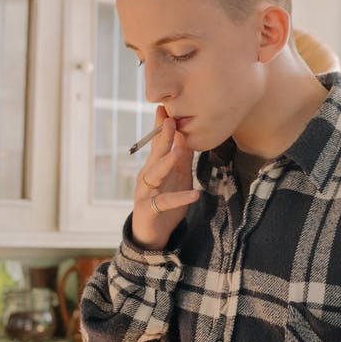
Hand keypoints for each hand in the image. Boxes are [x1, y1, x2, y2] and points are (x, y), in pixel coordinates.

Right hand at [132, 105, 199, 249]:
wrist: (151, 233)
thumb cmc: (164, 201)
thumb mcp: (177, 177)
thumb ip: (183, 159)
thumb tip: (191, 136)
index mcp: (155, 167)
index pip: (158, 143)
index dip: (161, 126)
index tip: (165, 107)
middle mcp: (148, 176)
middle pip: (155, 154)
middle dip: (162, 136)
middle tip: (170, 120)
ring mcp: (146, 192)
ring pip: (155, 174)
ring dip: (167, 161)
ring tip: (179, 150)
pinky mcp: (149, 209)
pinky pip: (165, 202)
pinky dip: (180, 198)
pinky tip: (194, 194)